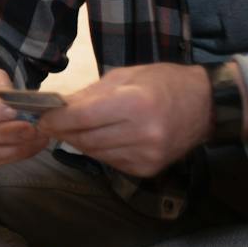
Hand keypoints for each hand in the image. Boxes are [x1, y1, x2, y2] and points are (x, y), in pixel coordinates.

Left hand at [37, 63, 210, 178]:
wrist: (205, 106)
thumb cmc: (163, 82)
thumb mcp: (125, 76)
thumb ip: (89, 94)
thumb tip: (57, 106)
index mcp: (134, 103)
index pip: (81, 118)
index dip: (56, 120)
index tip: (42, 118)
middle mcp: (141, 133)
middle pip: (85, 139)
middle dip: (64, 131)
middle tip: (51, 123)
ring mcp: (146, 155)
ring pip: (95, 153)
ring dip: (80, 141)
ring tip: (76, 128)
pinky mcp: (148, 169)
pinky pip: (111, 162)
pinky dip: (100, 151)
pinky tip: (102, 137)